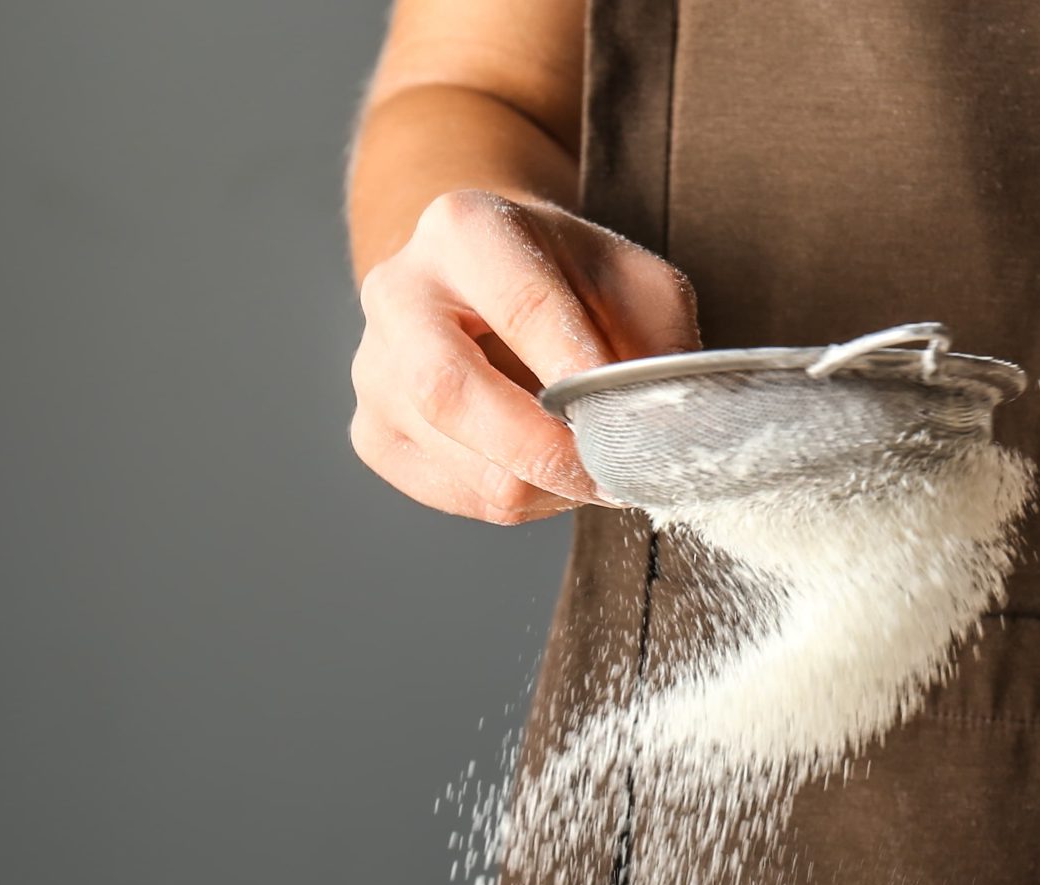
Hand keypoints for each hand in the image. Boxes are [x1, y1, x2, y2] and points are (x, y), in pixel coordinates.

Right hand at [350, 190, 696, 524]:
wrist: (481, 281)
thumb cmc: (563, 278)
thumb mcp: (629, 279)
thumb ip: (658, 342)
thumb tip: (666, 433)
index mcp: (463, 230)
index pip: (523, 307)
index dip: (581, 374)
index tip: (627, 422)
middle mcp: (398, 294)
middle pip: (454, 393)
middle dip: (546, 452)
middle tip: (612, 477)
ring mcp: (374, 370)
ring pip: (467, 464)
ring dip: (547, 484)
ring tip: (587, 462)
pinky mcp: (374, 434)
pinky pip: (459, 496)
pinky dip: (520, 500)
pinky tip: (542, 468)